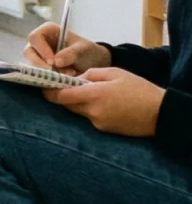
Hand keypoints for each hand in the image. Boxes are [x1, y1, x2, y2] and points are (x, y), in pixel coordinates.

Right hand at [24, 22, 110, 72]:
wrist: (93, 64)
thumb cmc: (88, 51)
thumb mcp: (83, 50)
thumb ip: (71, 53)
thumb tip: (56, 61)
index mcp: (47, 31)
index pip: (35, 38)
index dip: (41, 50)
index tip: (53, 62)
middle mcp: (39, 42)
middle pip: (29, 53)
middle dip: (41, 65)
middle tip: (56, 73)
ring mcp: (38, 55)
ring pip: (31, 65)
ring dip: (47, 72)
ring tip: (67, 74)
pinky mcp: (40, 67)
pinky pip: (37, 74)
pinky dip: (49, 78)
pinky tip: (63, 78)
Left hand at [44, 67, 165, 135]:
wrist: (160, 113)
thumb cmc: (139, 89)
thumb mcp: (115, 73)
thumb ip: (90, 75)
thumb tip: (75, 80)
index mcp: (94, 95)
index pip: (60, 96)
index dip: (49, 92)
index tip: (44, 86)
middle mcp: (93, 111)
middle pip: (66, 105)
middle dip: (64, 96)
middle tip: (67, 86)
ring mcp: (98, 123)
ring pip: (78, 112)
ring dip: (79, 103)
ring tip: (94, 94)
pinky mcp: (104, 130)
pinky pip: (90, 118)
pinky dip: (91, 111)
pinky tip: (106, 105)